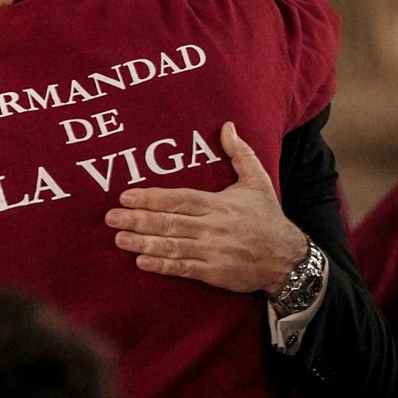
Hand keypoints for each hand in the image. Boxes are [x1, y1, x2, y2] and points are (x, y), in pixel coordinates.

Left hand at [106, 122, 307, 294]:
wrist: (287, 258)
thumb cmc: (268, 217)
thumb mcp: (257, 181)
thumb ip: (240, 153)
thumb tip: (227, 125)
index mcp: (218, 204)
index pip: (179, 199)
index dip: (151, 198)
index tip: (126, 196)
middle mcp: (212, 227)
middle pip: (169, 222)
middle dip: (138, 220)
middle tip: (110, 218)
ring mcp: (212, 251)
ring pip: (172, 246)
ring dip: (143, 243)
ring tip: (119, 239)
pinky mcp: (214, 272)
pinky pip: (184, 268)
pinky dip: (162, 266)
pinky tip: (141, 262)